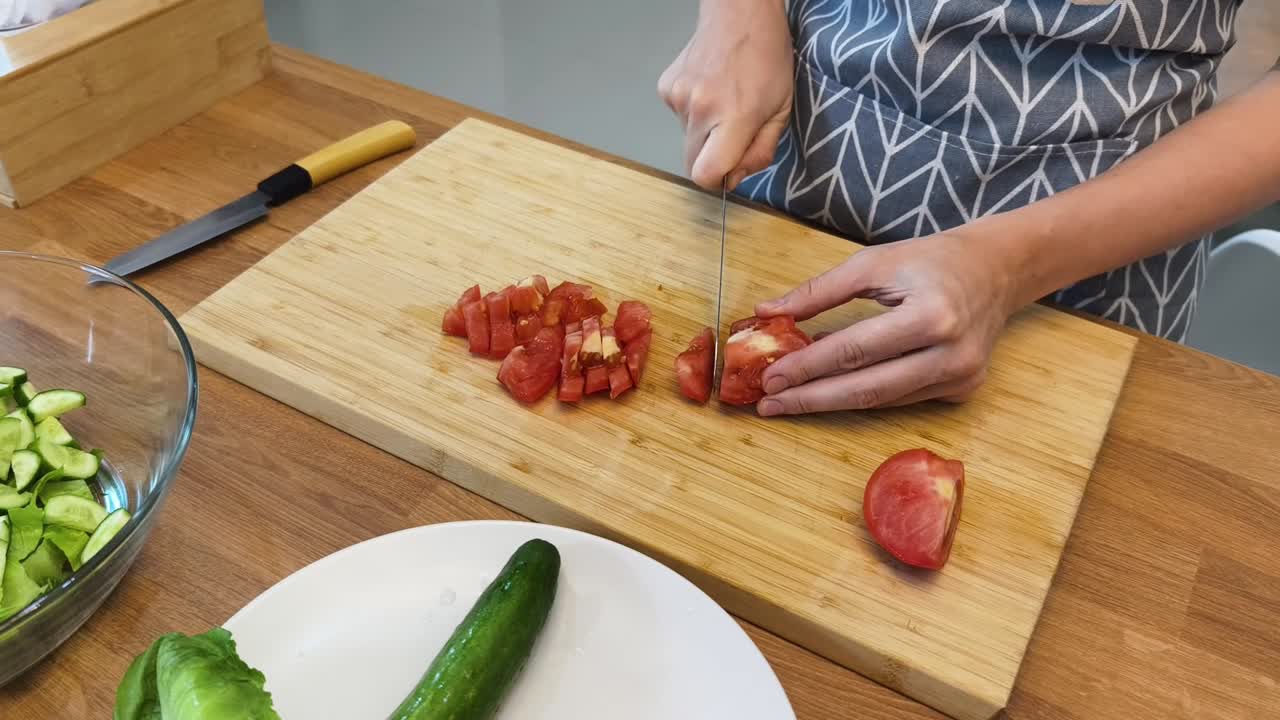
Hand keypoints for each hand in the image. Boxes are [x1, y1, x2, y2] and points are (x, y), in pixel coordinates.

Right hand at [657, 0, 792, 190]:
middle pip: (692, 164)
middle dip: (713, 157)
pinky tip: (710, 90)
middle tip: (733, 133)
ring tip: (724, 101)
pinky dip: (695, 113)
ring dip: (706, 132)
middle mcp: (700, 109)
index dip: (719, 180)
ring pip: (687, 140)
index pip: (706, 175)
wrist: (739, 12)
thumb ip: (761, 151)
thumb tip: (735, 177)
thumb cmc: (766, 56)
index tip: (732, 168)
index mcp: (734, 116)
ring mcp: (678, 97)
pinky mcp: (666, 89)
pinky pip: (679, 119)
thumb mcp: (781, 110)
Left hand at [753, 228, 1028, 414]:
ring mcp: (961, 376)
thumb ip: (819, 291)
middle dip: (812, 398)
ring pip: (882, 401)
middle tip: (770, 403)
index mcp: (931, 314)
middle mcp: (951, 353)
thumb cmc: (930, 261)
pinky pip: (901, 399)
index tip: (770, 378)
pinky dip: (863, 397)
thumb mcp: (873, 262)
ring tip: (790, 401)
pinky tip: (830, 393)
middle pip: (867, 388)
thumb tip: (767, 313)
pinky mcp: (963, 389)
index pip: (854, 350)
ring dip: (831, 403)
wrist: (996, 269)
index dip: (807, 367)